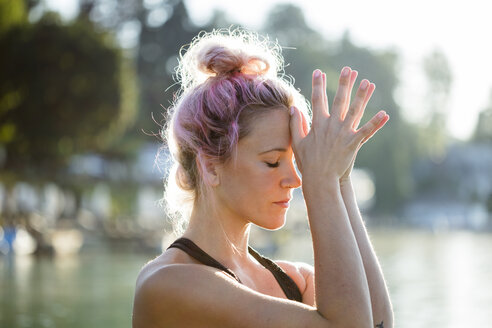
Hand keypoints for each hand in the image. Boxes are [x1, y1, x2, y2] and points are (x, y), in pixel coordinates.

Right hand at [290, 67, 388, 183]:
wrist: (320, 179)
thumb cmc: (308, 162)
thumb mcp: (298, 142)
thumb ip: (295, 124)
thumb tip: (293, 108)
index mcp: (317, 124)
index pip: (317, 100)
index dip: (318, 85)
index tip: (318, 72)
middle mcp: (331, 125)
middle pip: (339, 100)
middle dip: (344, 83)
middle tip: (348, 69)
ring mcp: (343, 134)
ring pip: (355, 111)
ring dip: (362, 96)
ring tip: (368, 83)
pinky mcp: (353, 143)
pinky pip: (366, 131)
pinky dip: (375, 123)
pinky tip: (384, 114)